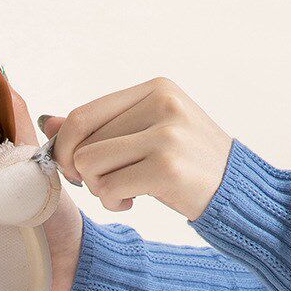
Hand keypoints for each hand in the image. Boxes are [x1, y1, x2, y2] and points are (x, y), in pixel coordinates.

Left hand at [41, 77, 231, 220]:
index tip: (73, 167)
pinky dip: (112, 202)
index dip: (64, 145)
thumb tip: (49, 122)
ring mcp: (167, 134)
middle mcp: (162, 103)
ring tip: (123, 192)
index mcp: (156, 89)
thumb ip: (101, 126)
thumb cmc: (189, 164)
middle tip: (105, 184)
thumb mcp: (147, 133)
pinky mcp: (167, 167)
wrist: (241, 194)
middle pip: (81, 140)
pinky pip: (108, 187)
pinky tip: (133, 202)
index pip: (83, 114)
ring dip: (97, 187)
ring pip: (88, 163)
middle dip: (83, 170)